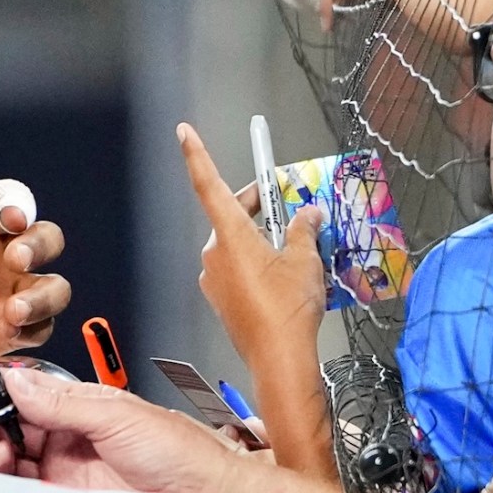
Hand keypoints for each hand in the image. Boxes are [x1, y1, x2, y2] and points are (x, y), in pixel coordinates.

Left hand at [0, 182, 68, 377]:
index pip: (7, 201)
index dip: (16, 205)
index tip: (10, 219)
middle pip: (45, 239)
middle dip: (39, 245)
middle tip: (15, 260)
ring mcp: (7, 293)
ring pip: (53, 288)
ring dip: (44, 296)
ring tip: (15, 309)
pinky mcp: (6, 331)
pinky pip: (37, 330)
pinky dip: (31, 329)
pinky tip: (7, 330)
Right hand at [0, 368, 249, 492]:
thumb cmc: (181, 453)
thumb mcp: (116, 414)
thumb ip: (62, 401)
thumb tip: (18, 379)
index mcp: (84, 406)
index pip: (30, 392)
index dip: (1, 388)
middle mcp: (71, 437)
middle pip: (14, 425)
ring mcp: (67, 470)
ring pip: (13, 457)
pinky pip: (25, 490)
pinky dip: (6, 481)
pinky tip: (4, 473)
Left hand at [176, 125, 333, 476]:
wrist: (280, 359)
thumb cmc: (288, 311)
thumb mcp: (305, 260)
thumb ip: (304, 229)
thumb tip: (308, 214)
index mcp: (231, 236)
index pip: (208, 185)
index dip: (196, 155)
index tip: (184, 133)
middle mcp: (215, 254)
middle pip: (230, 215)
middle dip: (258, 204)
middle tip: (286, 200)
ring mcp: (215, 279)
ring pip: (236, 244)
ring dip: (261, 238)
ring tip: (296, 245)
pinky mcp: (222, 299)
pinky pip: (237, 269)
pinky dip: (257, 261)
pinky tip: (284, 272)